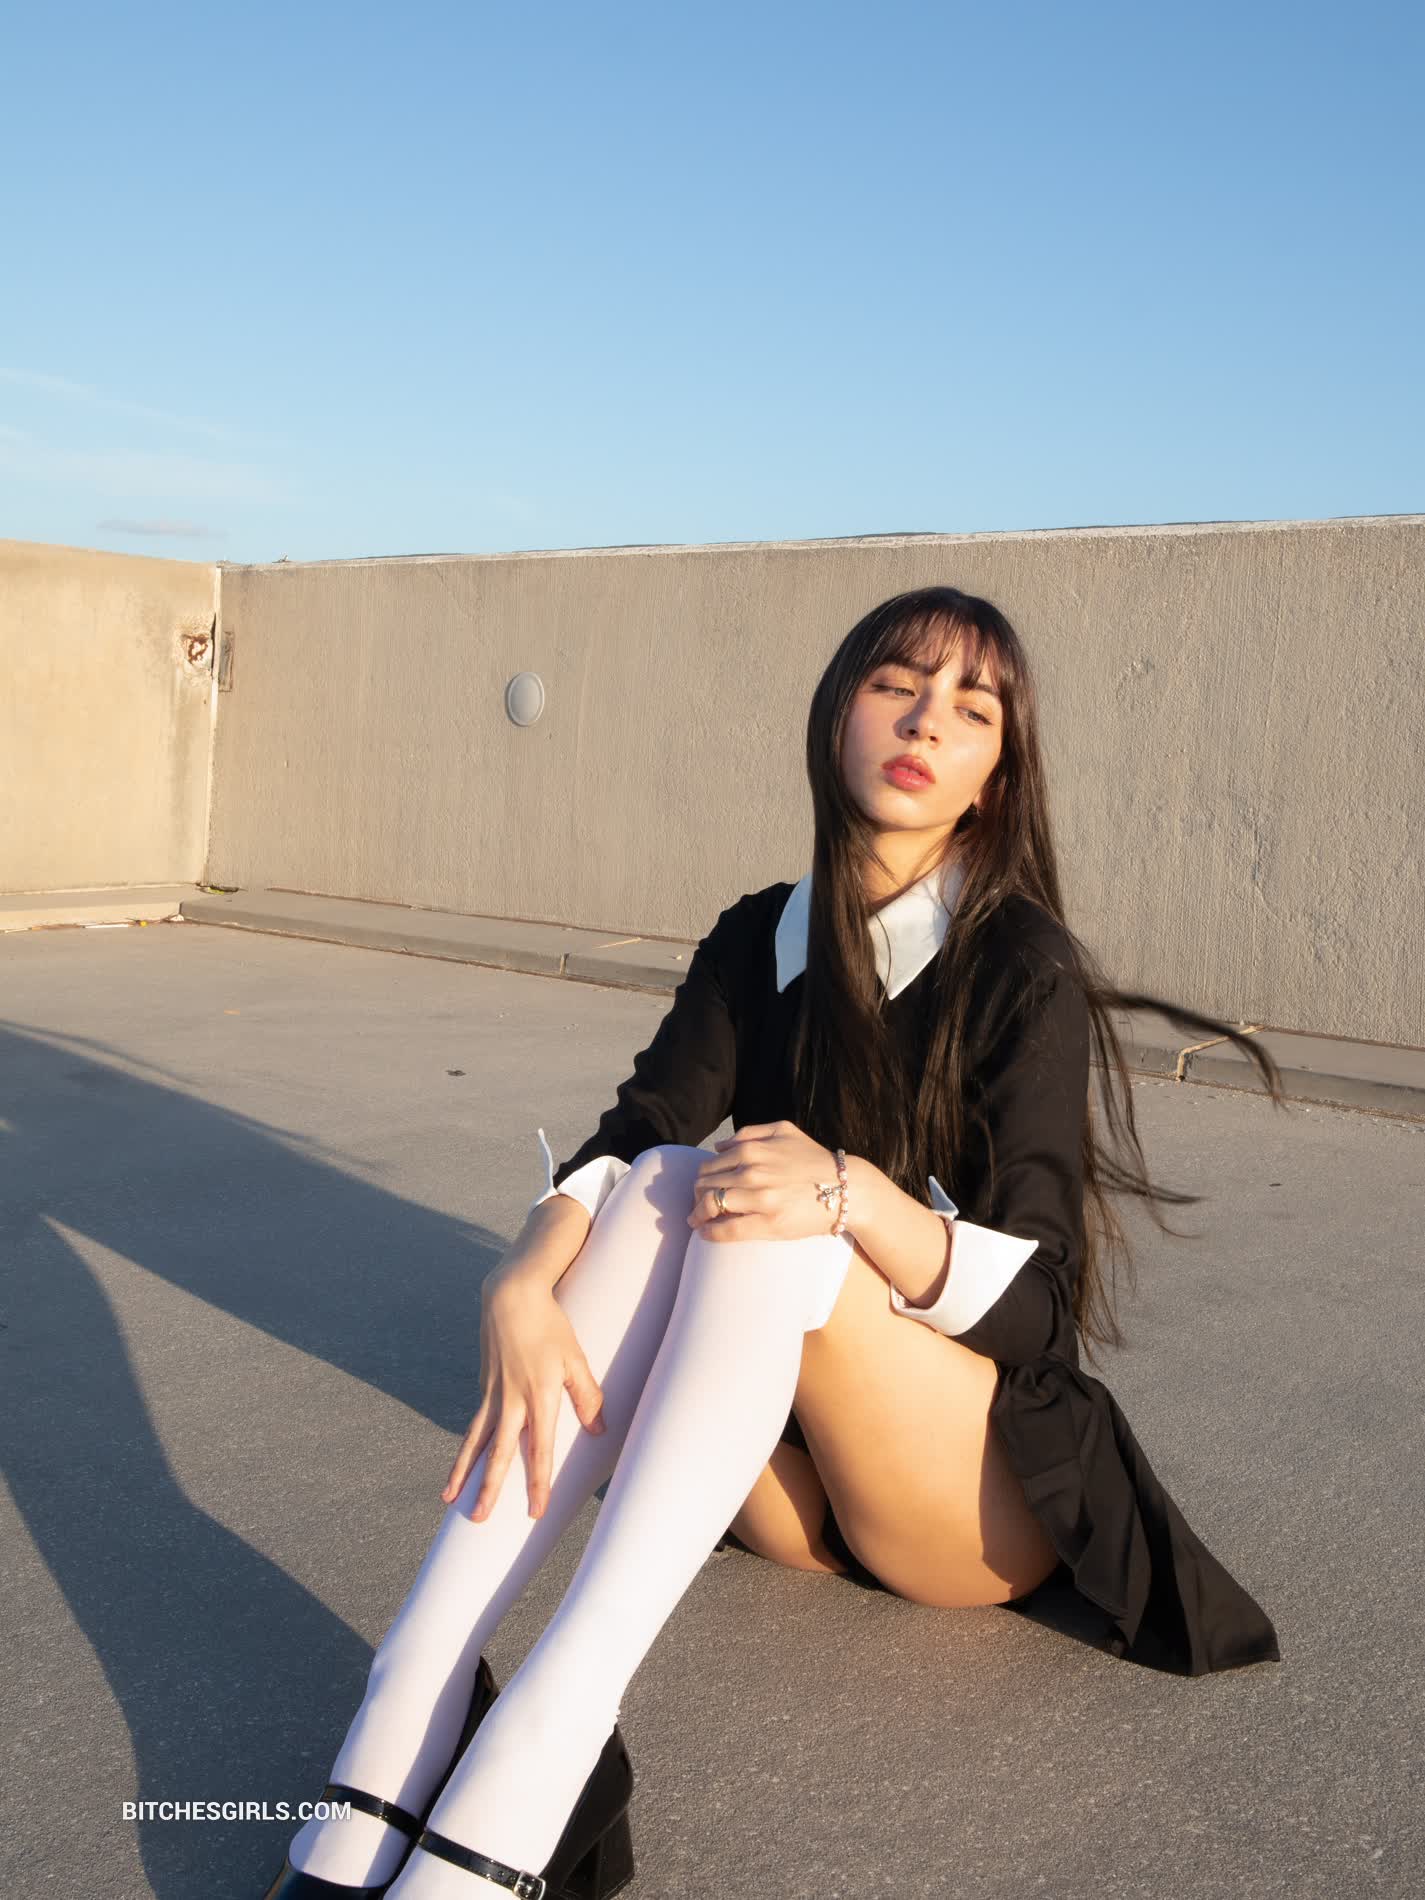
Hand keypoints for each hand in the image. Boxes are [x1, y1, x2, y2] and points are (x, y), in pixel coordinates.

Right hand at [441, 1279, 606, 1521]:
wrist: (511, 1294)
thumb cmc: (550, 1324)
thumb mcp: (575, 1357)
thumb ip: (587, 1395)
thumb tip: (599, 1430)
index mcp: (538, 1395)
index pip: (539, 1449)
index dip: (538, 1483)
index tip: (536, 1511)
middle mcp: (511, 1399)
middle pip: (497, 1453)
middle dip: (489, 1489)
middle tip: (479, 1520)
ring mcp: (492, 1392)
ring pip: (475, 1440)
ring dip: (462, 1472)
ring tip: (449, 1498)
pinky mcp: (483, 1384)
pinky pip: (475, 1421)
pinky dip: (467, 1445)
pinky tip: (462, 1464)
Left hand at [688, 1119, 842, 1243]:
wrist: (847, 1188)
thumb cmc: (814, 1160)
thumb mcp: (784, 1132)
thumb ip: (749, 1133)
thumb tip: (718, 1147)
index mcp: (752, 1149)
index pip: (709, 1166)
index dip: (700, 1180)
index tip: (701, 1190)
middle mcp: (752, 1171)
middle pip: (705, 1186)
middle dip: (696, 1197)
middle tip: (697, 1208)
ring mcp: (760, 1198)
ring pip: (710, 1205)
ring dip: (698, 1215)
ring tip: (697, 1221)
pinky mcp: (769, 1223)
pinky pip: (727, 1230)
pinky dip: (709, 1233)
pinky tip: (706, 1234)